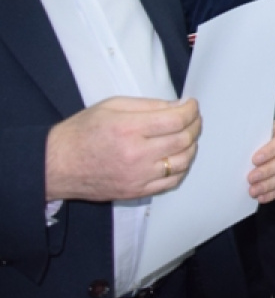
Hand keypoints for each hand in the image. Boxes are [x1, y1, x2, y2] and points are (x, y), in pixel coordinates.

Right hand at [45, 97, 200, 201]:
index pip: (176, 120)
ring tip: (187, 136)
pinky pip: (172, 182)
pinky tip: (177, 157)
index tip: (191, 105)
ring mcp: (138, 176)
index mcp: (129, 129)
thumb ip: (148, 105)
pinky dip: (181, 168)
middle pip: (183, 140)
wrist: (56, 165)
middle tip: (193, 118)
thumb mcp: (112, 105)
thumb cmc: (82, 132)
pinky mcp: (136, 191)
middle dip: (195, 125)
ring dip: (191, 146)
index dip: (191, 110)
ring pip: (183, 162)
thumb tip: (178, 106)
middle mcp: (136, 154)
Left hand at [248, 120, 274, 203]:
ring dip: (268, 185)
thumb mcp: (253, 131)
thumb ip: (249, 137)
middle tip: (250, 178)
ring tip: (252, 191)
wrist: (257, 140)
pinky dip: (272, 193)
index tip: (254, 160)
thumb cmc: (253, 134)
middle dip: (267, 171)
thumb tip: (236, 148)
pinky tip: (260, 198)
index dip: (271, 151)